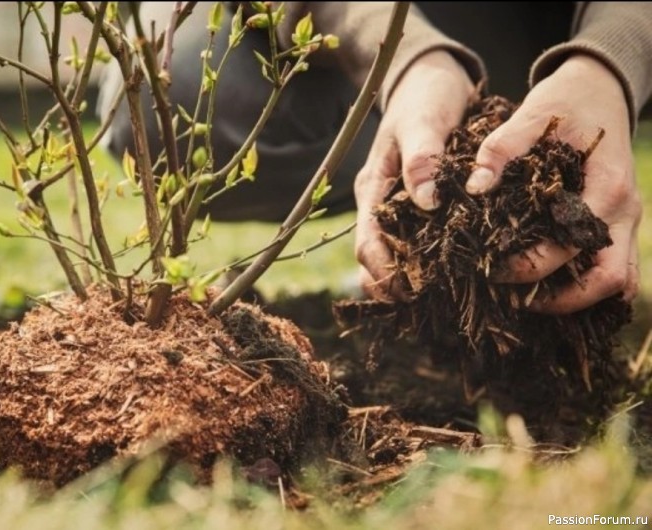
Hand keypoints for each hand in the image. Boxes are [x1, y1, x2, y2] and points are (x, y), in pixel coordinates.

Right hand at [354, 50, 474, 298]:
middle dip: (394, 286)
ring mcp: (398, 206)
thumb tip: (426, 202)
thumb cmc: (425, 96)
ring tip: (440, 300)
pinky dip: (428, 262)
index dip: (383, 272)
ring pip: (395, 255)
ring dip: (410, 279)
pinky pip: (417, 242)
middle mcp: (381, 204)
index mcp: (373, 188)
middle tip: (426, 306)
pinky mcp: (419, 206)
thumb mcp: (424, 120)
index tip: (409, 292)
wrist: (431, 78)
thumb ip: (422, 158)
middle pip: (375, 259)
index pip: (367, 243)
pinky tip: (453, 275)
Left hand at [465, 54, 641, 313]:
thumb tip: (474, 188)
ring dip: (578, 300)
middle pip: (609, 280)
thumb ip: (500, 150)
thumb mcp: (531, 116)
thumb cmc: (565, 103)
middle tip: (513, 300)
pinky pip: (615, 270)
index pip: (572, 246)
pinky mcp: (618, 224)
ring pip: (618, 282)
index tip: (492, 269)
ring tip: (528, 301)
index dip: (531, 267)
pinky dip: (588, 287)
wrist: (601, 89)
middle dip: (561, 300)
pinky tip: (549, 290)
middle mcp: (624, 212)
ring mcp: (627, 221)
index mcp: (607, 187)